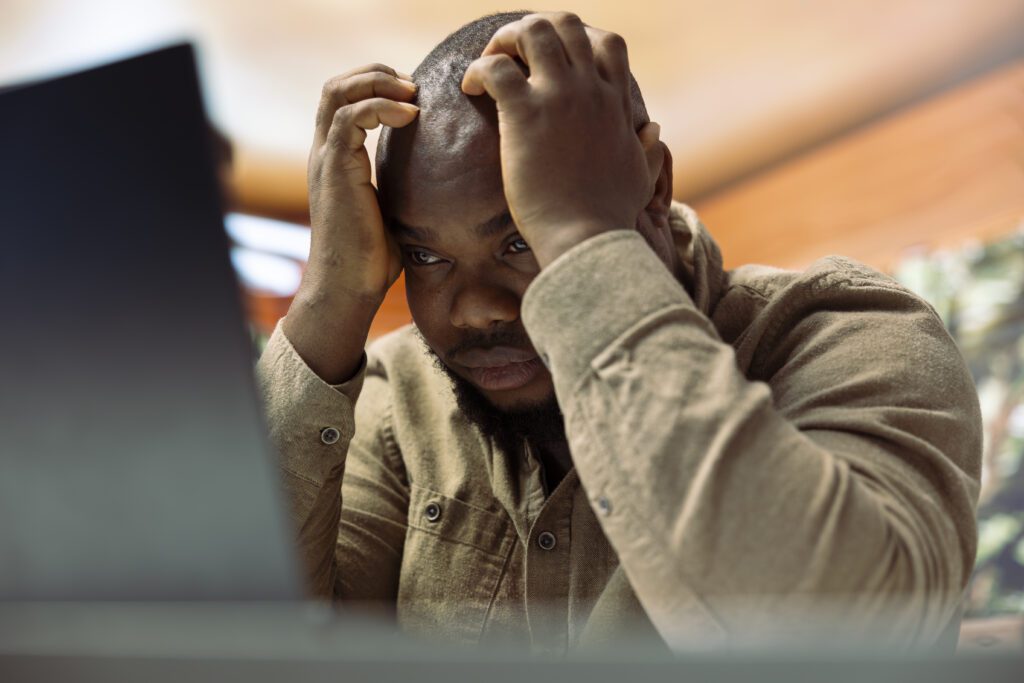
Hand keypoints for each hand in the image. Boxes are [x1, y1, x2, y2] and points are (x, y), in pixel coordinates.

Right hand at [284, 64, 418, 382]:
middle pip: (335, 86)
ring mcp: (326, 159)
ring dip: (378, 83)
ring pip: (338, 92)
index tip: (412, 96)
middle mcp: (325, 153)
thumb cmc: (371, 259)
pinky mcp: (335, 169)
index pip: (343, 101)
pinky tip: (411, 117)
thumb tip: (442, 183)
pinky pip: (351, 118)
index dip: (375, 86)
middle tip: (412, 86)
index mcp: (335, 159)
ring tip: (412, 94)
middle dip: (375, 74)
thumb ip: (402, 188)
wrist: (348, 288)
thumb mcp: (392, 212)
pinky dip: (382, 107)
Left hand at [461, 12, 662, 267]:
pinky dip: (478, 70)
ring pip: (531, 31)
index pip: (606, 42)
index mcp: (615, 102)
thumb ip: (650, 151)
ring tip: (488, 66)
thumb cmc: (609, 216)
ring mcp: (558, 98)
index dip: (577, 41)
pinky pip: (495, 68)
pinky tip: (471, 91)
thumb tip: (654, 130)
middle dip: (535, 30)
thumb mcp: (641, 176)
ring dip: (504, 40)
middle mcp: (590, 90)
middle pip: (566, 23)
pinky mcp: (525, 114)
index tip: (553, 64)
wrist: (586, 238)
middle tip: (513, 58)